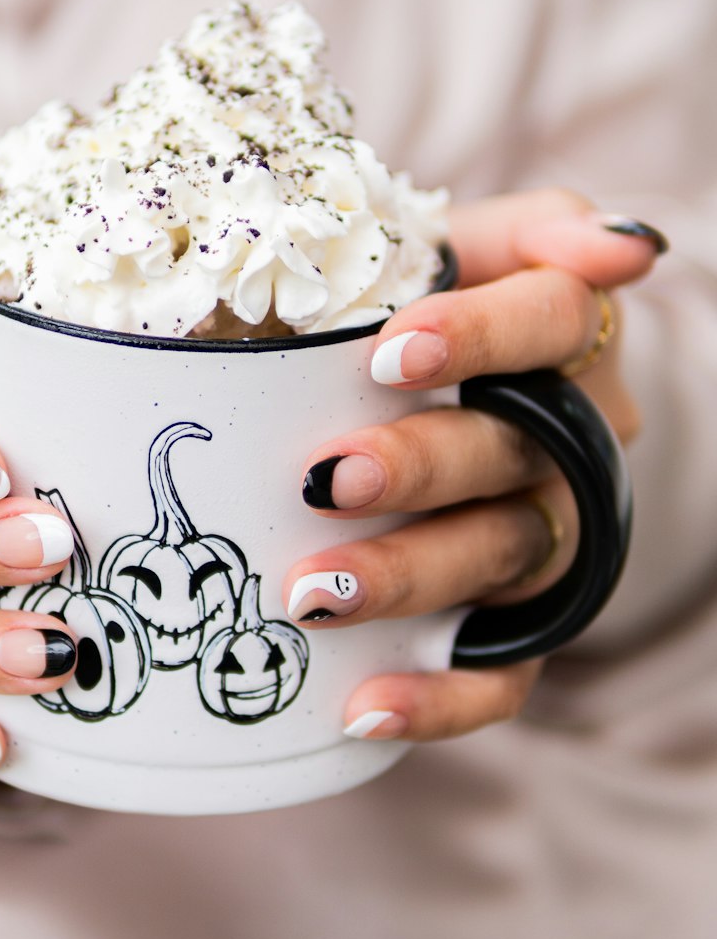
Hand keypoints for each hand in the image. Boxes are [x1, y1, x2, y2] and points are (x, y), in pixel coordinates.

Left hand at [283, 190, 664, 744]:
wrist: (405, 398)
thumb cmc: (415, 308)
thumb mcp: (452, 244)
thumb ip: (519, 230)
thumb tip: (626, 247)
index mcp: (563, 337)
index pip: (556, 321)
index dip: (485, 335)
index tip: (391, 350)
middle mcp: (572, 440)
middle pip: (516, 451)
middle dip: (421, 466)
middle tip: (326, 477)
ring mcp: (551, 536)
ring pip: (502, 558)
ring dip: (409, 576)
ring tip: (312, 593)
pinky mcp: (521, 624)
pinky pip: (503, 675)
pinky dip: (437, 699)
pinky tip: (362, 707)